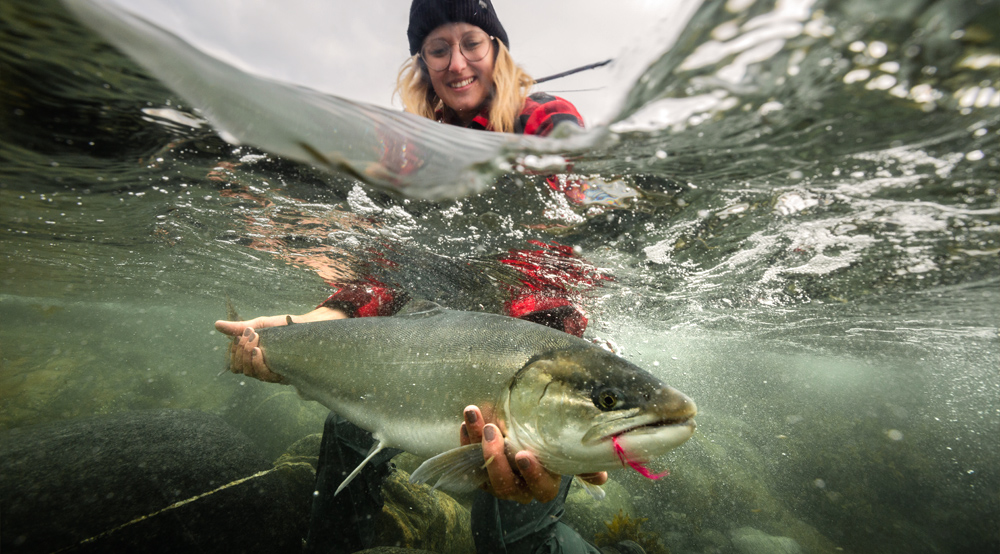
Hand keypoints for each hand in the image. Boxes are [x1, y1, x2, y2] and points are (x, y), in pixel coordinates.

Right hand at [214, 307, 346, 382]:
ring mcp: (273, 372)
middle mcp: (262, 368)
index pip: (235, 365)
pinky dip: (259, 362)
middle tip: (248, 335)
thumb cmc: (284, 327)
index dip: (234, 353)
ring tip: (254, 340)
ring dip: (249, 356)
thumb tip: (216, 325)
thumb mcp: (260, 325)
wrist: (307, 327)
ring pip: (252, 373)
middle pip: (241, 370)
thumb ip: (240, 328)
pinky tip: (260, 351)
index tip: (239, 337)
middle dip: (240, 352)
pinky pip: (266, 375)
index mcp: (254, 358)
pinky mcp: (284, 374)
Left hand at [459, 405, 606, 503]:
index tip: (525, 454)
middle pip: (504, 483)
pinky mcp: (479, 469)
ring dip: (476, 442)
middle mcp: (519, 487)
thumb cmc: (553, 448)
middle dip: (497, 458)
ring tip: (474, 415)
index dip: (532, 474)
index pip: (540, 487)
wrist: (530, 442)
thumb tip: (602, 474)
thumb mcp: (568, 453)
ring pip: (483, 469)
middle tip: (494, 431)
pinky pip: (468, 458)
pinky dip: (466, 439)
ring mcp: (496, 480)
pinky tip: (467, 420)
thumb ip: (583, 462)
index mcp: (544, 484)